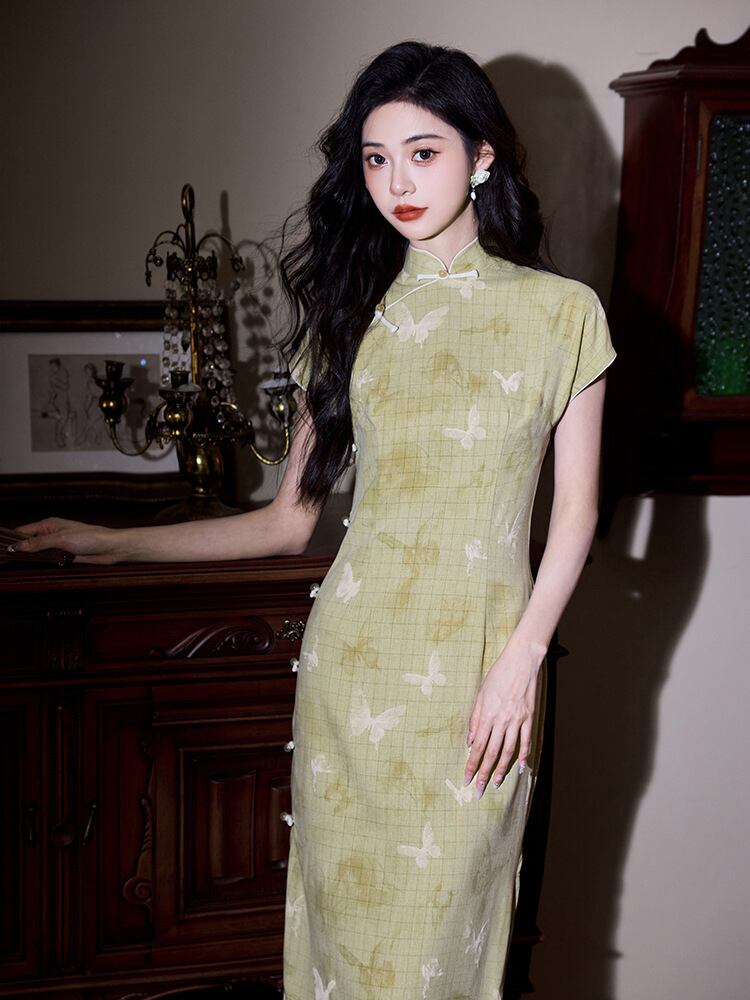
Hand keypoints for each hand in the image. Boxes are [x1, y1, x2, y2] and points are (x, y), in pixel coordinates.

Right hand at [9, 517, 122, 564]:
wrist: (111, 548)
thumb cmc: (91, 537)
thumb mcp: (61, 539)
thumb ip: (38, 543)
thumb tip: (17, 546)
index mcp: (49, 525)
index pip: (23, 531)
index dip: (13, 540)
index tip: (4, 550)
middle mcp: (52, 534)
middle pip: (29, 543)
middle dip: (21, 550)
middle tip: (9, 561)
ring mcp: (58, 545)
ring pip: (39, 553)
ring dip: (33, 558)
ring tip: (19, 565)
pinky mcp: (65, 555)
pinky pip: (49, 560)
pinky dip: (44, 563)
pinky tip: (38, 568)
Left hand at [464, 635, 544, 797]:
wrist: (521, 662)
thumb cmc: (498, 675)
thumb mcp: (480, 694)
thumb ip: (475, 718)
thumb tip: (470, 741)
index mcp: (487, 714)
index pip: (477, 746)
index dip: (472, 764)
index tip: (467, 778)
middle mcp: (502, 720)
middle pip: (492, 752)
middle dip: (485, 773)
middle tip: (479, 790)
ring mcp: (517, 720)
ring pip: (509, 751)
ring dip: (502, 769)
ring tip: (497, 783)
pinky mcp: (529, 717)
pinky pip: (526, 740)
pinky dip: (523, 755)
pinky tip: (518, 767)